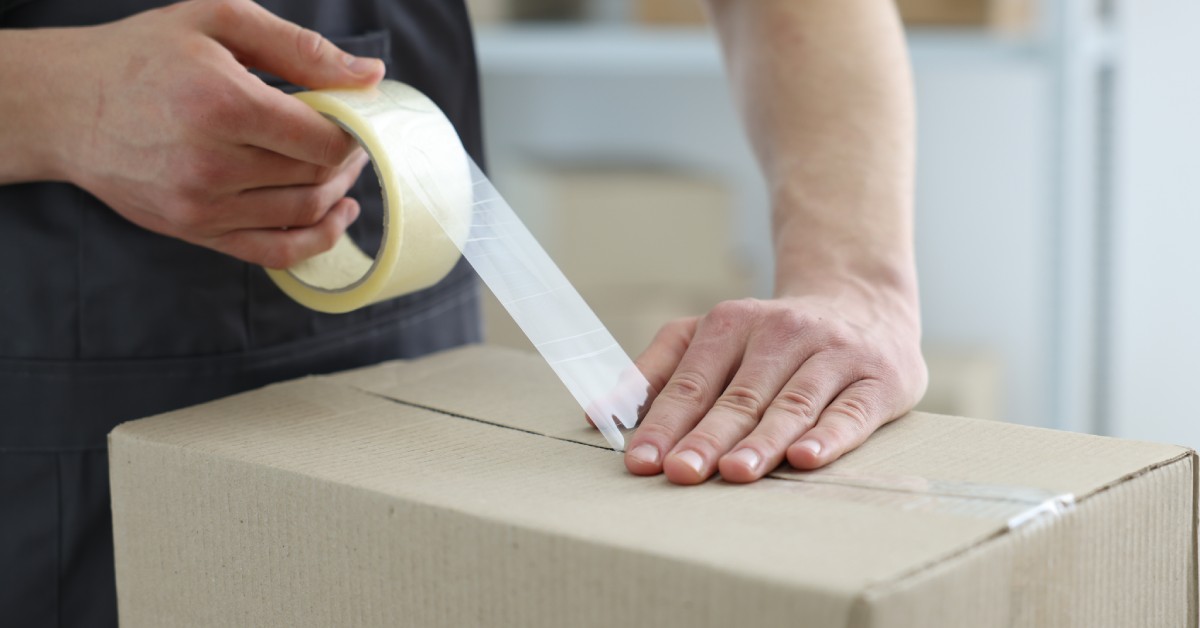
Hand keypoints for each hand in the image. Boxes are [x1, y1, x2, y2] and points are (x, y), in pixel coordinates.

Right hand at [37, 0, 384, 267]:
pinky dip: (315, 241)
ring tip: (339, 169)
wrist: (65, 105)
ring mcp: (201, 206)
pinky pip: (274, 253)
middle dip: (348, 161)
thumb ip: (301, 49)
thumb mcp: (219, 21)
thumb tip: (370, 75)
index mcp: (223, 105)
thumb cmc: (144, 55)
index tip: (355, 119)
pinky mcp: (194, 231)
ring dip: (335, 194)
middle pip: (315, 177)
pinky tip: (333, 216)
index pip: (322, 140)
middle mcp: (212, 164)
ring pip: (301, 214)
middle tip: (351, 141)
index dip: (354, 133)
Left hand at [623, 284, 926, 483]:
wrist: (864, 305)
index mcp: (733, 324)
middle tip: (681, 472)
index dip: (665, 422)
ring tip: (735, 472)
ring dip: (762, 440)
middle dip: (706, 437)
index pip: (692, 381)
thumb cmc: (772, 339)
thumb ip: (656, 372)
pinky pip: (851, 411)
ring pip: (792, 404)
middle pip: (739, 396)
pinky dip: (830, 436)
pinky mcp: (878, 379)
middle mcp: (784, 333)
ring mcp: (833, 354)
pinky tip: (806, 459)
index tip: (641, 460)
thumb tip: (599, 413)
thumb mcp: (710, 338)